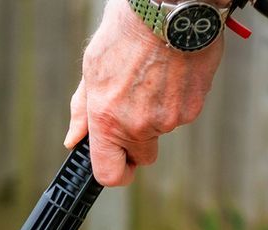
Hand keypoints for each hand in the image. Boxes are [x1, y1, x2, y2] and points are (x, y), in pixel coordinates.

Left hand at [65, 0, 226, 186]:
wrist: (168, 7)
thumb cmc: (127, 30)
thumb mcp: (93, 67)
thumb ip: (84, 109)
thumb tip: (74, 139)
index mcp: (108, 119)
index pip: (110, 174)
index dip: (115, 173)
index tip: (118, 165)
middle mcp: (139, 126)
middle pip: (143, 156)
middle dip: (138, 141)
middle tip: (136, 108)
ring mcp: (169, 119)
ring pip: (163, 130)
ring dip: (158, 112)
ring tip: (153, 75)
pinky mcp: (193, 107)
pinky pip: (183, 113)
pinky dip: (178, 98)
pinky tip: (171, 71)